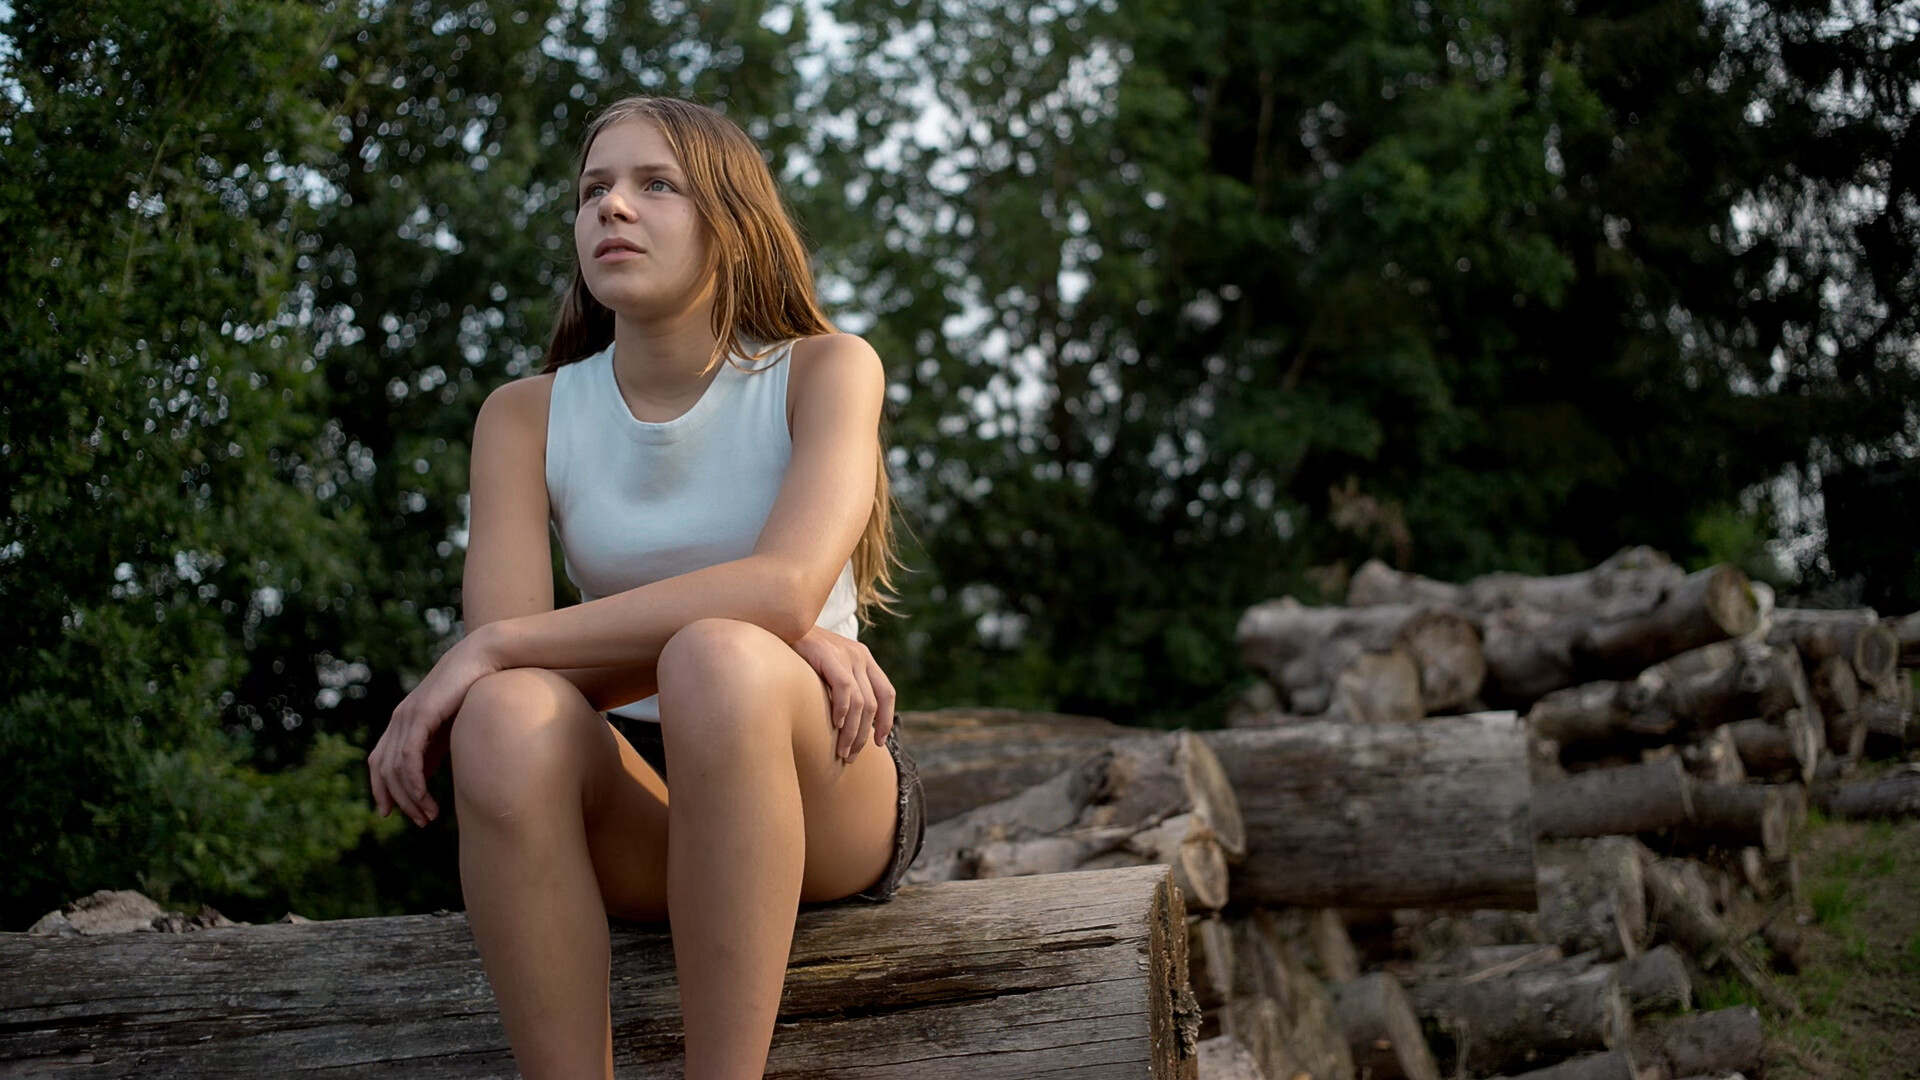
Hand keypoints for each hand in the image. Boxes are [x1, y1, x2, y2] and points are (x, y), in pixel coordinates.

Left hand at [367, 624, 504, 826]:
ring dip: (409, 798)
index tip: (392, 813)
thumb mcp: (451, 727)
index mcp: (404, 722)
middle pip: (384, 770)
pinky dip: (413, 783)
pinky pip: (408, 758)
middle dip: (399, 801)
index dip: (381, 789)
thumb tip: (426, 779)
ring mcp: (407, 716)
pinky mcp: (421, 715)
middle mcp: (400, 719)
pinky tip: (425, 798)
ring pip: (395, 769)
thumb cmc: (475, 689)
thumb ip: (435, 749)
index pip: (380, 762)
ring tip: (429, 817)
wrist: (486, 657)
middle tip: (421, 822)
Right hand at [790, 625, 894, 763]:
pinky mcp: (828, 654)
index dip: (887, 720)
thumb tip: (847, 721)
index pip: (886, 692)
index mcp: (864, 658)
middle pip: (873, 704)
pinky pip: (844, 689)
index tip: (879, 743)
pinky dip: (842, 710)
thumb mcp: (827, 666)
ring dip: (852, 731)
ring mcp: (845, 654)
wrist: (778, 625)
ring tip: (841, 750)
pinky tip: (835, 725)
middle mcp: (859, 655)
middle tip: (850, 755)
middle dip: (864, 735)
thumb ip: (840, 685)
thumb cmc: (798, 653)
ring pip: (861, 702)